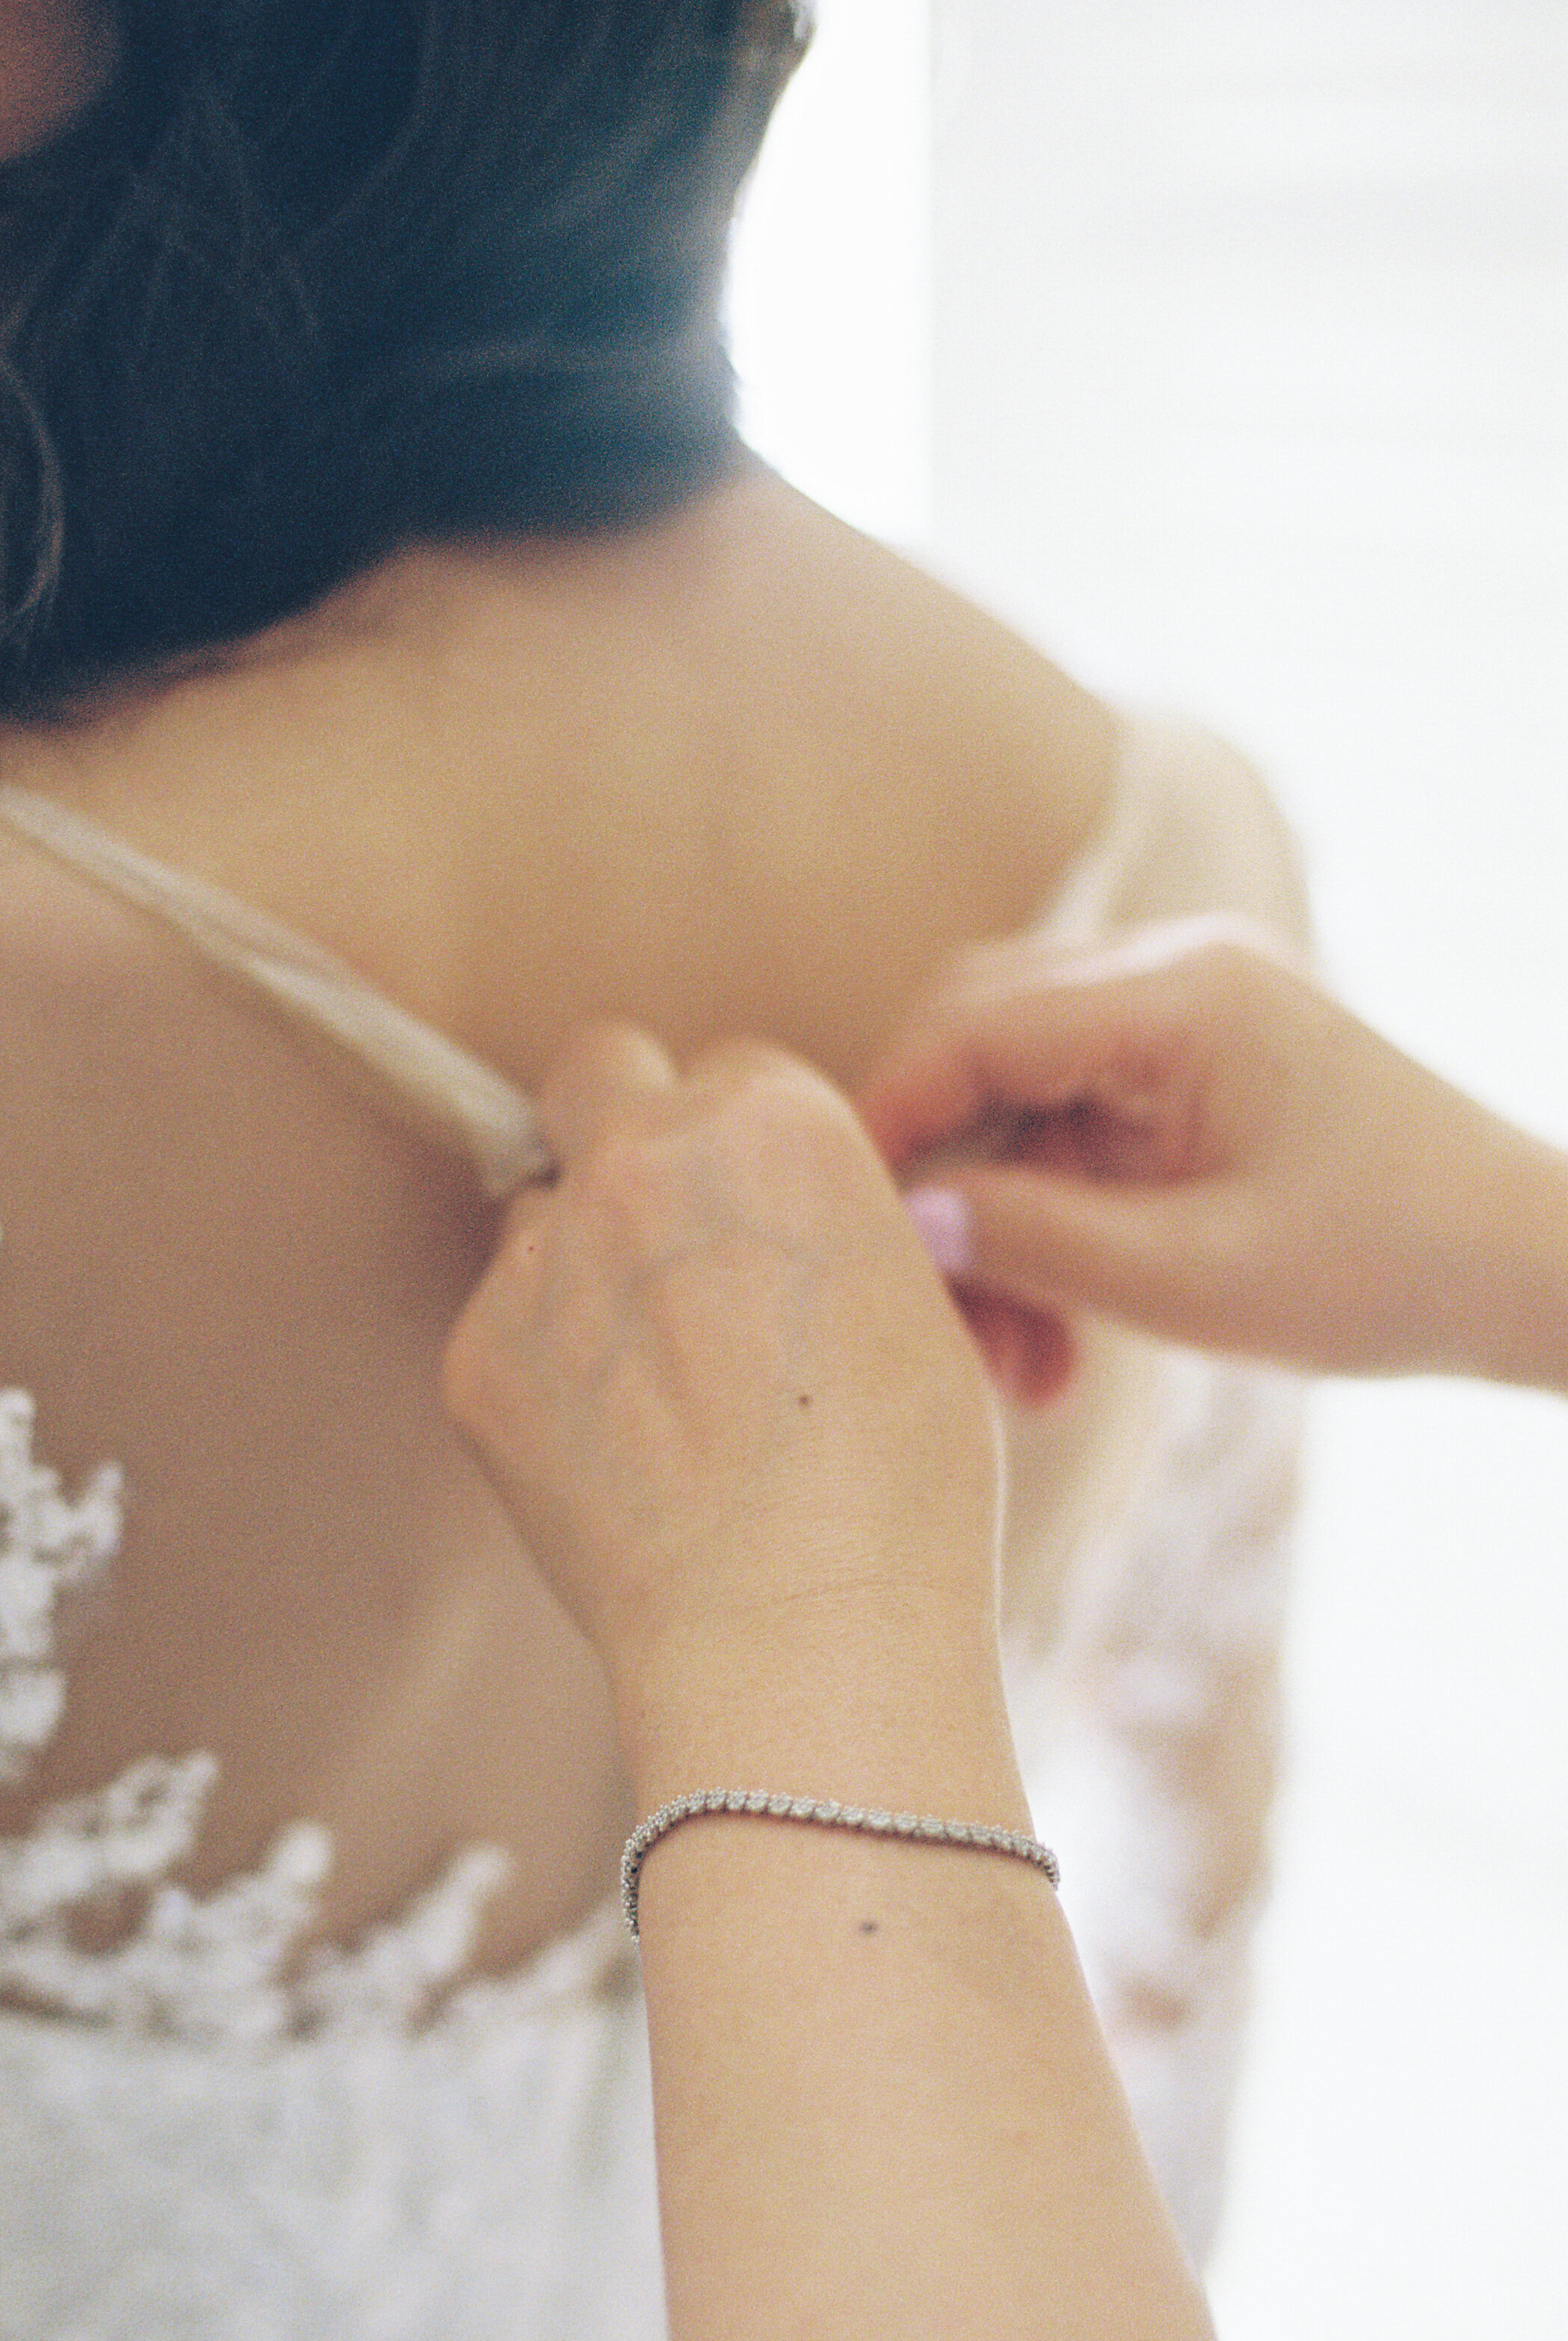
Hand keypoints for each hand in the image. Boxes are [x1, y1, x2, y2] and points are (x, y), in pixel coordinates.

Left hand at [441, 1026, 1006, 1798]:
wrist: (802, 1637)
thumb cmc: (897, 1491)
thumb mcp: (916, 1307)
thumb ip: (820, 1221)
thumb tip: (770, 1223)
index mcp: (773, 1123)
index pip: (732, 1069)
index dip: (746, 1145)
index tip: (757, 1213)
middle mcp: (641, 1160)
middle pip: (598, 1071)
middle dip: (624, 1125)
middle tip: (664, 1226)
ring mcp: (544, 1257)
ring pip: (540, 1211)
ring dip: (582, 1261)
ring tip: (655, 1384)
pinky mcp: (475, 1356)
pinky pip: (501, 1325)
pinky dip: (544, 1370)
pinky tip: (615, 1454)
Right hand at [859, 916, 1567, 1385]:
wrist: (1524, 1270)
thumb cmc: (1386, 1270)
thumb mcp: (1192, 1280)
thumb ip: (1034, 1240)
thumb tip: (902, 1221)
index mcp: (1180, 995)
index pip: (971, 1025)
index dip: (887, 1120)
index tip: (841, 1227)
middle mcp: (1171, 974)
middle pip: (976, 1044)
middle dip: (938, 1181)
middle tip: (932, 1315)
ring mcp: (1180, 1018)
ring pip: (1013, 1098)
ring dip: (993, 1222)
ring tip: (1018, 1366)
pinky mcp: (1185, 1074)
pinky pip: (1068, 1130)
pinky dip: (1045, 1223)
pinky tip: (1057, 1337)